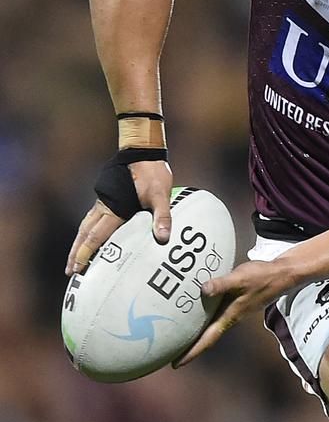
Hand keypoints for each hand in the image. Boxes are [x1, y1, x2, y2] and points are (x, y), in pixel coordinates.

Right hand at [66, 160, 172, 274]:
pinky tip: (87, 239)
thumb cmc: (153, 172)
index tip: (78, 267)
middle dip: (77, 253)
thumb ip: (162, 216)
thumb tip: (164, 238)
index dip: (86, 252)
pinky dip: (86, 232)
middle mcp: (104, 205)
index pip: (97, 235)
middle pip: (85, 233)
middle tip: (70, 271)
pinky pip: (92, 219)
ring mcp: (103, 200)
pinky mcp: (106, 197)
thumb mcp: (161, 194)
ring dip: (79, 243)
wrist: (142, 150)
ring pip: (86, 225)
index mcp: (115, 207)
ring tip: (73, 260)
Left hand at [172, 259, 286, 366]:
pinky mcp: (236, 303)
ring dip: (196, 333)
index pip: (208, 339)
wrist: (282, 275)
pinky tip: (196, 310)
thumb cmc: (262, 277)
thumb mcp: (241, 278)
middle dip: (190, 347)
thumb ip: (222, 284)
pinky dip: (203, 317)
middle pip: (207, 337)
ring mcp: (234, 311)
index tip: (175, 364)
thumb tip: (203, 289)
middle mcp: (230, 317)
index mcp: (230, 316)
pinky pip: (215, 315)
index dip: (192, 352)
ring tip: (178, 335)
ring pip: (211, 327)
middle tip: (170, 353)